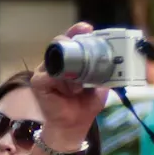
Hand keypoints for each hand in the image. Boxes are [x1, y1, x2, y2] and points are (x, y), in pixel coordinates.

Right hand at [30, 22, 110, 139]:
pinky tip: (70, 90)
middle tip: (83, 36)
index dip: (78, 32)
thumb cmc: (85, 104)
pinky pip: (47, 75)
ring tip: (79, 85)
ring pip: (54, 58)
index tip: (88, 28)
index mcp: (71, 60)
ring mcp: (45, 72)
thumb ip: (103, 72)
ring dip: (69, 68)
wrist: (75, 125)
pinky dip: (60, 81)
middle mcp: (56, 63)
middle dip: (71, 39)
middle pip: (60, 43)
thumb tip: (115, 61)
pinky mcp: (38, 83)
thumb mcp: (100, 85)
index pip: (72, 40)